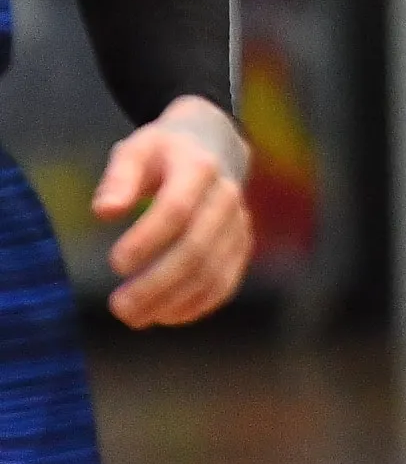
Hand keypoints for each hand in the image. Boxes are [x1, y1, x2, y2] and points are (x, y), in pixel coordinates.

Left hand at [91, 95, 255, 329]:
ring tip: (134, 317)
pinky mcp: (241, 245)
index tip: (115, 264)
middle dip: (157, 283)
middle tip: (118, 307)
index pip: (177, 209)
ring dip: (173, 301)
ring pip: (212, 272)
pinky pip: (225, 283)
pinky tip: (165, 315)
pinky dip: (196, 305)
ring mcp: (239, 223)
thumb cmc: (162, 153)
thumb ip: (118, 179)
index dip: (148, 241)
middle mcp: (226, 197)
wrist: (213, 146)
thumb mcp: (135, 151)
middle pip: (196, 248)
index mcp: (199, 168)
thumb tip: (105, 212)